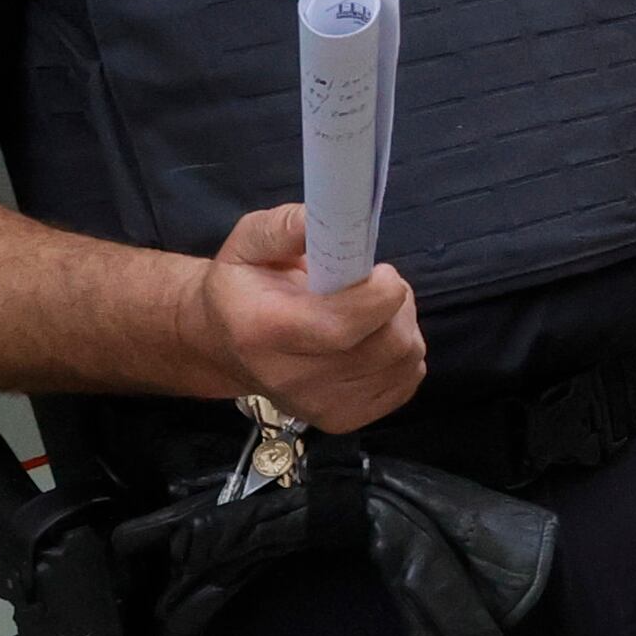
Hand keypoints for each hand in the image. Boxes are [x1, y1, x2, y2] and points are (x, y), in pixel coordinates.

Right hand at [197, 204, 423, 430]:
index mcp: (264, 331)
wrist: (227, 346)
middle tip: (375, 284)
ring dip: (402, 325)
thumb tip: (326, 215)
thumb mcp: (249, 243)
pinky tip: (372, 339)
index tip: (379, 271)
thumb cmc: (244, 288)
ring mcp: (322, 407)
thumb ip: (286, 227)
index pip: (343, 326)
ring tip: (371, 310)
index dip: (380, 295)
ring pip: (404, 362)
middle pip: (386, 345)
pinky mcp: (346, 420)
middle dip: (396, 304)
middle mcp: (292, 379)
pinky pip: (407, 381)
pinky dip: (402, 354)